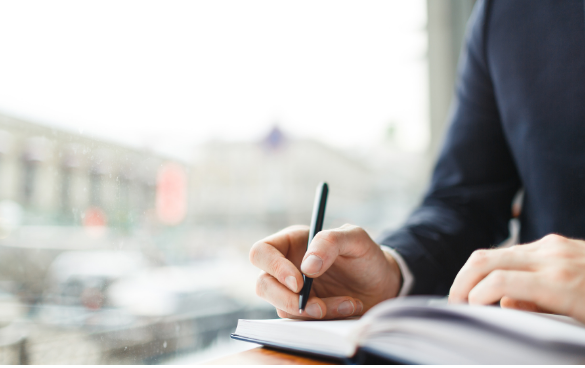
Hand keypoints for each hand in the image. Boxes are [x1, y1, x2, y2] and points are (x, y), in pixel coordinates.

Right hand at [249, 224, 401, 319]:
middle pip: (263, 285)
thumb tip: (307, 266)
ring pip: (283, 308)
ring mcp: (292, 293)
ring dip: (315, 312)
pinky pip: (302, 322)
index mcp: (291, 242)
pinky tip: (349, 308)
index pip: (262, 252)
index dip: (273, 267)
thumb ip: (330, 242)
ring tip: (349, 304)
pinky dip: (326, 319)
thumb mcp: (355, 239)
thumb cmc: (365, 255)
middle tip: (318, 307)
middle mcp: (286, 267)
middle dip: (288, 300)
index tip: (299, 282)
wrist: (383, 283)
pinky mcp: (304, 312)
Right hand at [449, 234, 584, 322]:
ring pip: (493, 253)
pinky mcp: (553, 242)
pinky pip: (511, 252)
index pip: (498, 282)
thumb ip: (540, 316)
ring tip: (466, 296)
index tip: (467, 314)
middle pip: (485, 260)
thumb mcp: (584, 326)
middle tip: (453, 304)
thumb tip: (503, 304)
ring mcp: (552, 246)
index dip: (474, 298)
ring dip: (472, 273)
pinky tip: (491, 286)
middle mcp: (552, 257)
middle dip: (461, 282)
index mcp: (562, 283)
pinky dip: (491, 267)